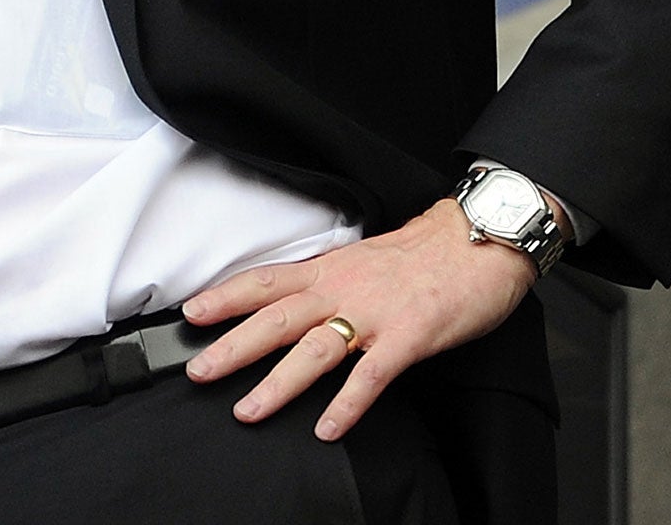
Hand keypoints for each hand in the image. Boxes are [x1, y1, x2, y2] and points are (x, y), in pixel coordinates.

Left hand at [178, 199, 535, 439]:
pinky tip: (326, 428)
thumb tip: (294, 302)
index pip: (265, 282)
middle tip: (199, 370)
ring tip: (248, 410)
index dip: (225, 296)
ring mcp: (373, 314)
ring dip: (277, 384)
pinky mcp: (408, 337)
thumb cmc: (422, 254)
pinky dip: (347, 403)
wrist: (479, 242)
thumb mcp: (361, 260)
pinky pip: (371, 376)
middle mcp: (342, 290)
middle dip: (233, 346)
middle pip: (275, 318)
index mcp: (328, 270)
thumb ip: (328, 282)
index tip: (192, 313)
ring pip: (314, 351)